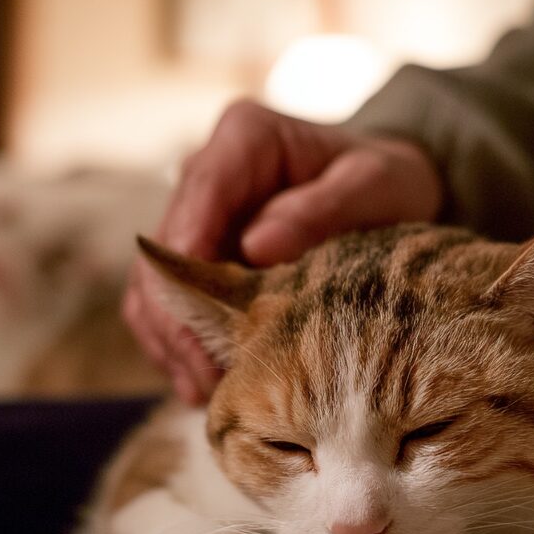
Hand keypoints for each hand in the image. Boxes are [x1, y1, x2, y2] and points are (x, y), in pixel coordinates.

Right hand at [124, 99, 443, 403]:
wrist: (381, 192)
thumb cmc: (383, 182)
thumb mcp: (374, 185)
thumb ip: (323, 209)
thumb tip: (257, 246)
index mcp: (244, 140)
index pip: (198, 197)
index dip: (188, 261)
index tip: (203, 320)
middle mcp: (205, 175)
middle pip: (159, 252)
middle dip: (177, 321)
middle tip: (212, 378)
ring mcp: (194, 218)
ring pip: (150, 286)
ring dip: (170, 342)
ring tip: (206, 393)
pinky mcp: (194, 258)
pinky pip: (163, 306)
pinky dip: (176, 346)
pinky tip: (204, 383)